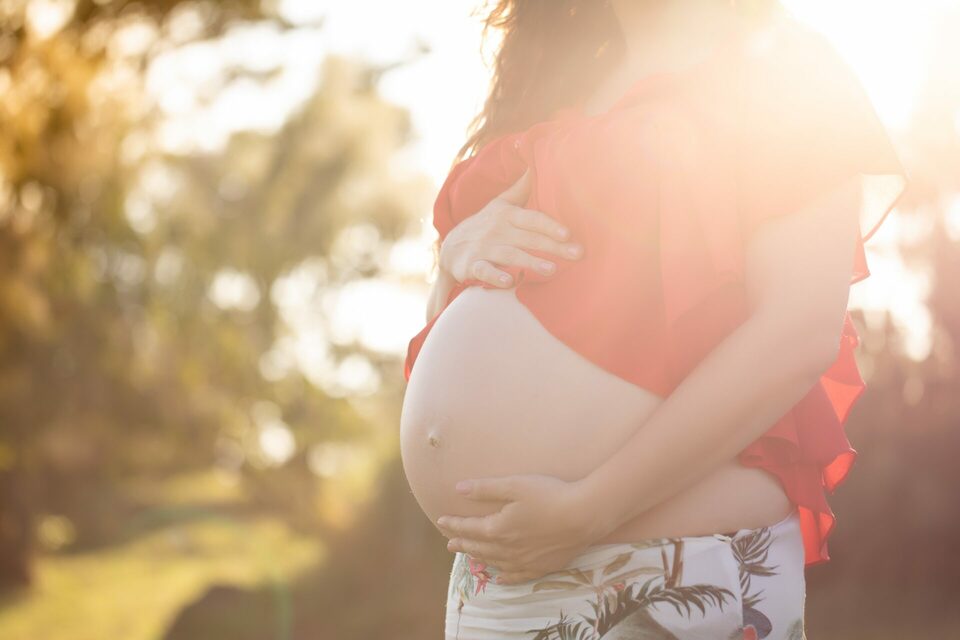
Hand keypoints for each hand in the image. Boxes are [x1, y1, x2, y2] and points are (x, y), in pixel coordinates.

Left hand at [435, 474, 606, 584]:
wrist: (584, 516)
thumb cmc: (549, 495)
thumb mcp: (514, 485)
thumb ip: (485, 489)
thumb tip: (458, 489)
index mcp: (498, 529)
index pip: (469, 528)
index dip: (453, 524)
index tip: (441, 521)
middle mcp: (507, 550)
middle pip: (479, 547)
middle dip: (462, 543)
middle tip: (449, 543)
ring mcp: (524, 561)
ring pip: (494, 562)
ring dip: (479, 558)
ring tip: (470, 555)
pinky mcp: (541, 567)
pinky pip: (516, 576)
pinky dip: (504, 577)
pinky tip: (500, 577)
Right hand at [439, 169, 583, 287]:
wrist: (450, 247)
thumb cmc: (485, 225)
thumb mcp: (500, 204)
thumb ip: (520, 188)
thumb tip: (536, 164)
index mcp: (507, 214)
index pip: (532, 219)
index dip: (550, 225)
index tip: (568, 233)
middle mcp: (497, 230)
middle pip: (528, 238)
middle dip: (553, 247)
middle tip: (577, 254)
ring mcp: (484, 248)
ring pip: (510, 255)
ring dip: (531, 262)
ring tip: (552, 270)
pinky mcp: (472, 265)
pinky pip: (484, 270)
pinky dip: (495, 276)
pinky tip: (509, 282)